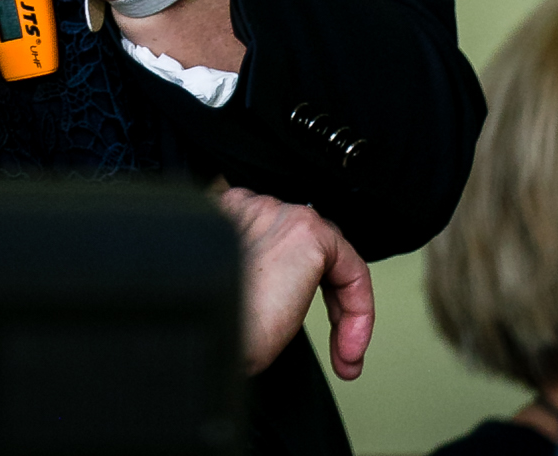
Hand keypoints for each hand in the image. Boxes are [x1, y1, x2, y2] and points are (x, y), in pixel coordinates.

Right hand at [215, 185, 373, 379]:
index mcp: (222, 214)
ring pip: (333, 256)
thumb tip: (264, 296)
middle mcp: (249, 207)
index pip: (277, 237)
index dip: (297, 287)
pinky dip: (359, 309)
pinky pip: (352, 268)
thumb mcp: (222, 291)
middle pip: (309, 247)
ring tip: (344, 352)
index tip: (292, 329)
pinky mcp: (306, 234)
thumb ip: (242, 273)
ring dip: (344, 309)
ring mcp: (279, 215)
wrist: (198, 331)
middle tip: (335, 347)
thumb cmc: (204, 320)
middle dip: (327, 300)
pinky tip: (346, 344)